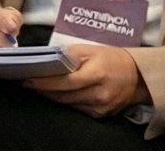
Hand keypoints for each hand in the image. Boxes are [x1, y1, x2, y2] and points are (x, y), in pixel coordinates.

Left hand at [25, 43, 147, 116]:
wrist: (137, 77)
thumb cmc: (110, 59)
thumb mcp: (90, 49)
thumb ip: (68, 55)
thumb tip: (47, 59)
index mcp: (96, 74)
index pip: (65, 81)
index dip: (45, 83)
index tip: (28, 80)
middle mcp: (99, 94)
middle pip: (64, 96)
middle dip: (44, 90)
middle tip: (28, 83)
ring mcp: (100, 107)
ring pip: (68, 104)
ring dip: (53, 96)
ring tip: (39, 87)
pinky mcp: (101, 115)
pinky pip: (77, 109)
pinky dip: (66, 101)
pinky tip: (58, 94)